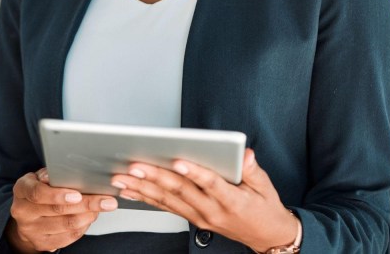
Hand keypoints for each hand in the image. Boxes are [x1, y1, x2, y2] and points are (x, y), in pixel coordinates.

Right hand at [7, 168, 117, 252]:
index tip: (78, 194)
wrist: (26, 216)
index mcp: (22, 190)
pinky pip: (68, 237)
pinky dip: (84, 226)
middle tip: (107, 201)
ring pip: (66, 225)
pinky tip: (91, 217)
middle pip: (58, 210)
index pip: (38, 193)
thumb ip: (52, 174)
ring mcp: (31, 230)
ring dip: (89, 216)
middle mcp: (23, 212)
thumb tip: (66, 171)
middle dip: (86, 204)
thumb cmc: (39, 190)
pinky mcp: (42, 243)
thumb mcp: (40, 177)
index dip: (58, 195)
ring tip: (102, 207)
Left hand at [110, 149, 298, 251]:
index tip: (178, 161)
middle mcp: (212, 211)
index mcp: (231, 201)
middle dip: (155, 177)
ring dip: (143, 188)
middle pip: (181, 192)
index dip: (194, 173)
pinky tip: (131, 191)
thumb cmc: (264, 208)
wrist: (266, 236)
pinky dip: (147, 199)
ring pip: (168, 201)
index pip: (210, 184)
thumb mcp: (265, 186)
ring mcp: (200, 217)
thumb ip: (252, 169)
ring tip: (123, 177)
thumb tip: (245, 154)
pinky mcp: (193, 220)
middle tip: (135, 166)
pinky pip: (167, 208)